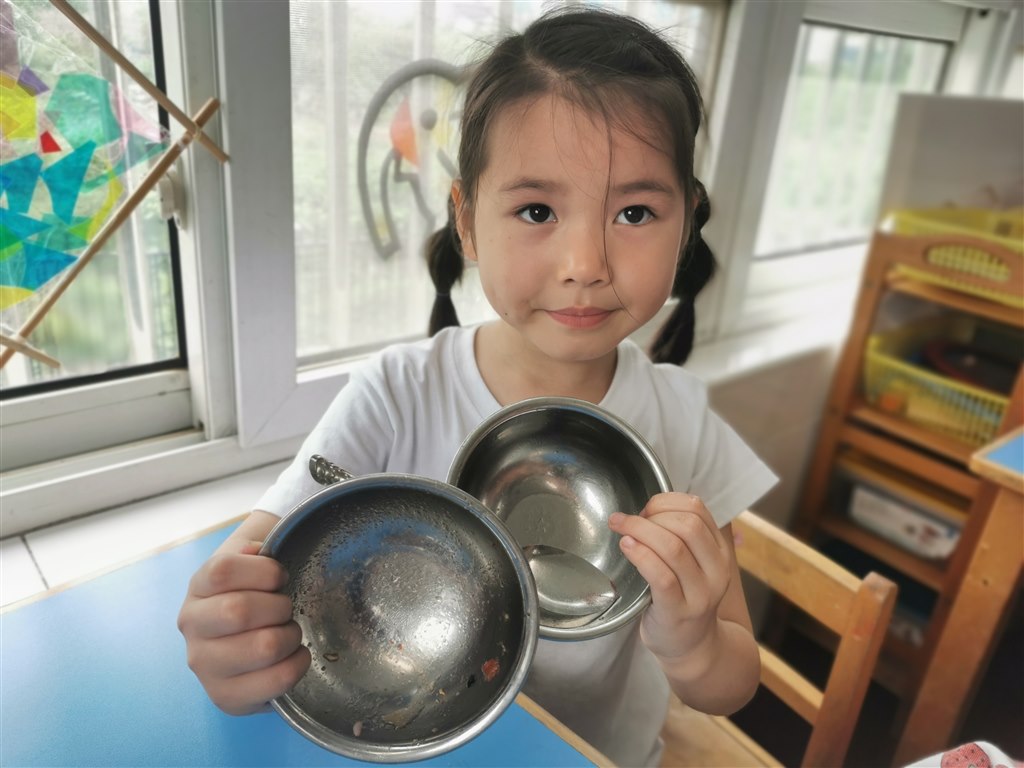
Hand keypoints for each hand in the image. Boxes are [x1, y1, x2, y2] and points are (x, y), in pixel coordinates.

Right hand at [176, 511, 310, 713]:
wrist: (249, 638)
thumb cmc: (254, 593)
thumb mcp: (251, 560)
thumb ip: (254, 546)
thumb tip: (256, 550)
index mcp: (197, 587)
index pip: (223, 571)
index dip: (263, 570)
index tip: (279, 576)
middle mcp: (191, 626)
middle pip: (240, 610)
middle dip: (279, 606)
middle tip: (286, 608)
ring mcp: (204, 666)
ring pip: (262, 647)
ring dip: (290, 636)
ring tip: (288, 633)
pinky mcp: (225, 698)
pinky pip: (275, 680)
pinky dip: (297, 664)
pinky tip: (295, 656)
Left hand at [607, 492, 730, 662]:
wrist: (690, 647)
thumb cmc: (683, 597)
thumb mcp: (693, 564)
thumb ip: (680, 536)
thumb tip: (647, 507)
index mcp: (719, 552)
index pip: (698, 509)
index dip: (666, 501)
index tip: (645, 509)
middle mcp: (716, 571)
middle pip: (687, 525)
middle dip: (651, 515)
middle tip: (627, 520)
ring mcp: (700, 593)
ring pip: (673, 547)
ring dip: (640, 530)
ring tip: (620, 528)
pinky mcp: (678, 611)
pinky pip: (661, 575)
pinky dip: (641, 555)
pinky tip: (626, 546)